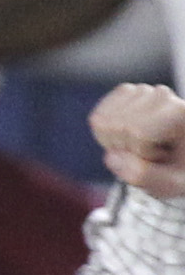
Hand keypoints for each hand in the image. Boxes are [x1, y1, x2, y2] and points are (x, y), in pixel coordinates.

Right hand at [98, 82, 184, 199]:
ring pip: (105, 122)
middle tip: (146, 153)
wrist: (176, 157)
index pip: (139, 132)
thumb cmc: (177, 170)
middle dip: (126, 148)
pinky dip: (103, 134)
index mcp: (182, 113)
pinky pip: (97, 118)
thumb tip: (113, 157)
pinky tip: (124, 136)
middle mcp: (164, 96)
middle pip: (120, 127)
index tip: (160, 157)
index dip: (142, 153)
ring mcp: (142, 91)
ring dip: (114, 141)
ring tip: (138, 145)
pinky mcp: (124, 93)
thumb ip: (145, 175)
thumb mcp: (170, 183)